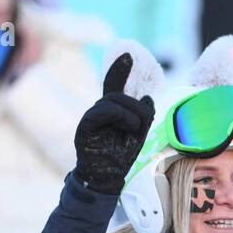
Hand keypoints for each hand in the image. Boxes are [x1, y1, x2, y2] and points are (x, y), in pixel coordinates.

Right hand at [73, 53, 155, 193]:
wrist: (107, 177)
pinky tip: (125, 128)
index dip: (119, 69)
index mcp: (111, 111)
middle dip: (137, 108)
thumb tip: (147, 97)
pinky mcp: (85, 126)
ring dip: (130, 115)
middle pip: (119, 95)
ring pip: (113, 101)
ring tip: (133, 130)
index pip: (114, 85)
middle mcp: (99, 110)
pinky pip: (102, 111)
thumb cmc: (121, 157)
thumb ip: (144, 116)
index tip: (128, 55)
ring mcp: (91, 117)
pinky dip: (118, 116)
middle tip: (141, 126)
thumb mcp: (139, 134)